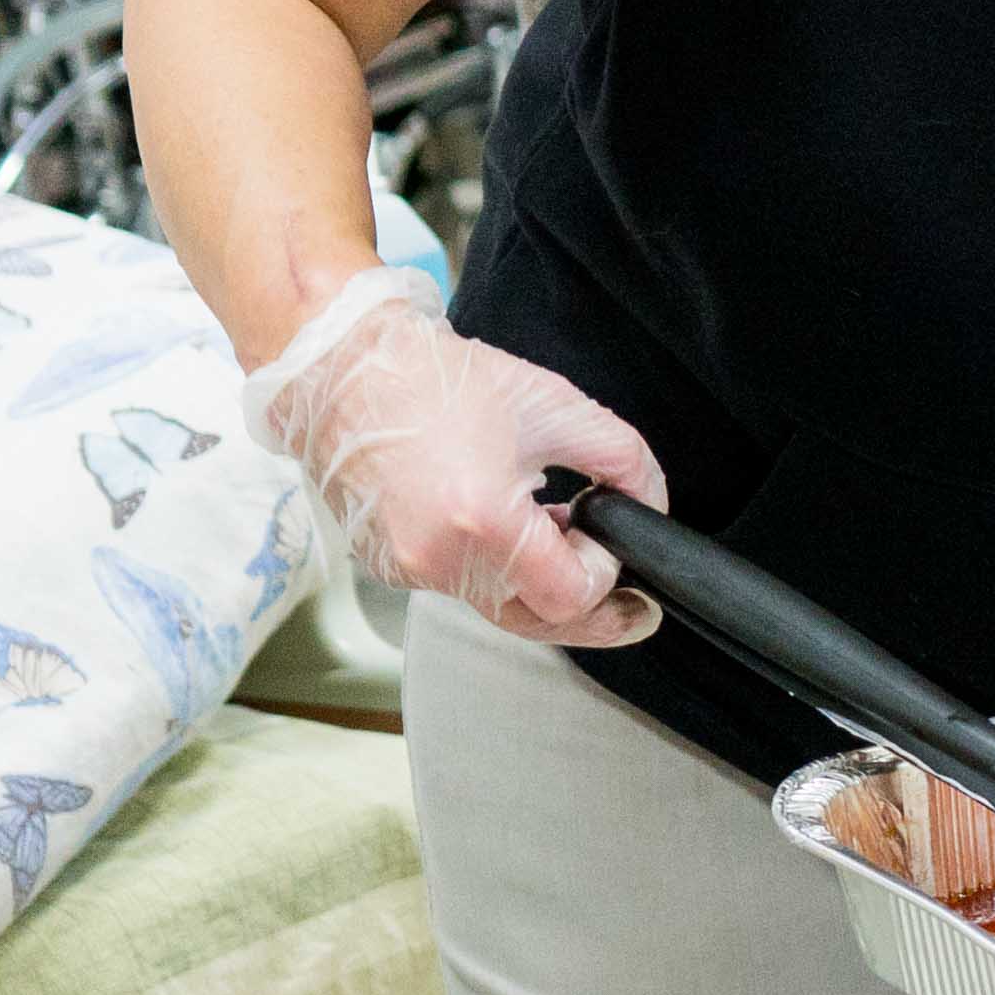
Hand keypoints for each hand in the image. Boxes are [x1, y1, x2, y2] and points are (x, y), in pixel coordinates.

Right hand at [243, 266, 666, 648]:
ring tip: (556, 530)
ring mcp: (405, 569)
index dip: (607, 574)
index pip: (571, 597)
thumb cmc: (439, 382)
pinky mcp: (387, 567)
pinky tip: (504, 524)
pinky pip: (459, 585)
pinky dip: (493, 568)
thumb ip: (622, 460)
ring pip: (497, 606)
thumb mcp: (557, 407)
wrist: (345, 373)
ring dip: (536, 581)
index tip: (612, 540)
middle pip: (536, 621)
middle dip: (587, 607)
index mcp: (481, 523)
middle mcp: (437, 560)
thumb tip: (650, 502)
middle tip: (627, 600)